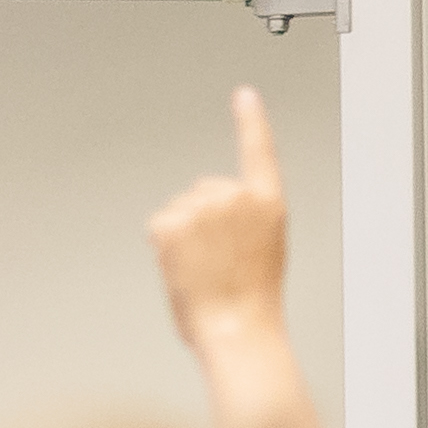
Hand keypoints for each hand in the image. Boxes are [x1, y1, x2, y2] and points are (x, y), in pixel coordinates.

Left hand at [148, 87, 295, 349]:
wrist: (238, 331)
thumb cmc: (251, 304)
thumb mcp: (263, 253)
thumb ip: (243, 224)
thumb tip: (209, 223)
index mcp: (267, 205)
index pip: (259, 151)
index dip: (251, 120)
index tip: (245, 96)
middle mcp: (236, 197)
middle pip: (203, 192)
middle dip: (202, 223)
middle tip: (217, 264)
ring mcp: (202, 207)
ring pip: (179, 211)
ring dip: (183, 239)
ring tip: (205, 273)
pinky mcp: (172, 221)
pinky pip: (160, 226)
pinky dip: (164, 249)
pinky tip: (184, 270)